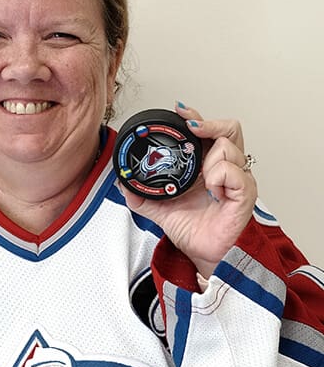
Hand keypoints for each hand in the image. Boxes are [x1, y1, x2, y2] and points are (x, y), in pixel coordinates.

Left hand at [119, 103, 257, 278]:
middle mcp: (224, 168)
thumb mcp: (159, 209)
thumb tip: (122, 184)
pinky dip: (220, 176)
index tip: (178, 110)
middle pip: (229, 128)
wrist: (204, 255)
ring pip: (230, 146)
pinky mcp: (244, 194)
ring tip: (202, 177)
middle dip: (209, 123)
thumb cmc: (195, 231)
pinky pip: (235, 172)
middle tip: (192, 127)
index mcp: (206, 166)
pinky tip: (212, 190)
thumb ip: (140, 195)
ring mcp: (236, 179)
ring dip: (211, 156)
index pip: (207, 130)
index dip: (196, 116)